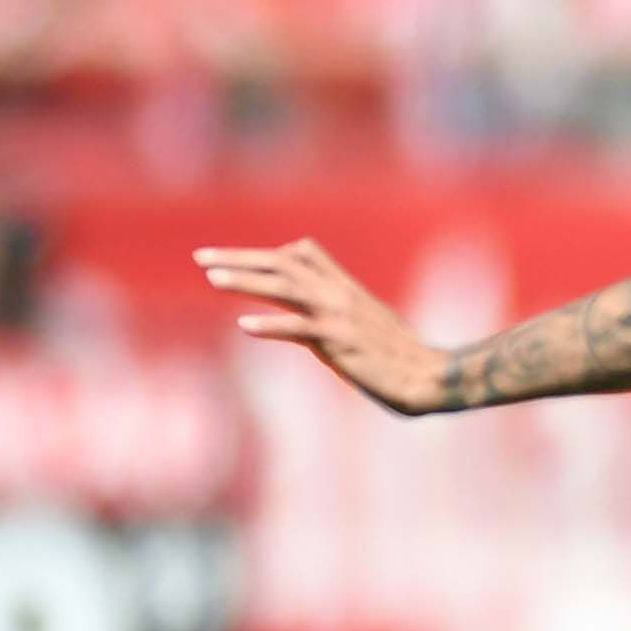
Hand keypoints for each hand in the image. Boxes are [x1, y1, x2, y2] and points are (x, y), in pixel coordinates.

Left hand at [196, 240, 455, 414]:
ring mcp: (340, 316)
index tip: (226, 259)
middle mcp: (340, 294)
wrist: (429, 376)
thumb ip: (331, 314)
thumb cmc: (398, 357)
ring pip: (288, 288)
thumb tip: (303, 316)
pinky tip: (244, 327)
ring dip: (247, 281)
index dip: (263, 253)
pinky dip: (272, 326)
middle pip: (284, 263)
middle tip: (200, 257)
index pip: (301, 254)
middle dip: (240, 258)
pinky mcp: (341, 341)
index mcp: (345, 289)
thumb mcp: (364, 324)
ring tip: (212, 278)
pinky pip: (301, 329)